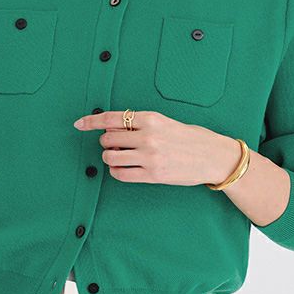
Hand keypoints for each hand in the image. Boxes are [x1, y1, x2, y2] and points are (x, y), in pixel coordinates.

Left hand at [73, 109, 240, 185]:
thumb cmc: (191, 138)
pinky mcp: (152, 175)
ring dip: (110, 157)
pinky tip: (123, 168)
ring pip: (110, 157)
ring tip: (120, 157)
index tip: (79, 124)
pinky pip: (120, 174)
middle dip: (107, 142)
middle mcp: (148, 136)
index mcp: (151, 118)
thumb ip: (141, 124)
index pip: (112, 118)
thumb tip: (113, 128)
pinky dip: (116, 171)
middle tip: (115, 144)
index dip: (91, 121)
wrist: (214, 157)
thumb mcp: (166, 122)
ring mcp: (149, 157)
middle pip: (108, 138)